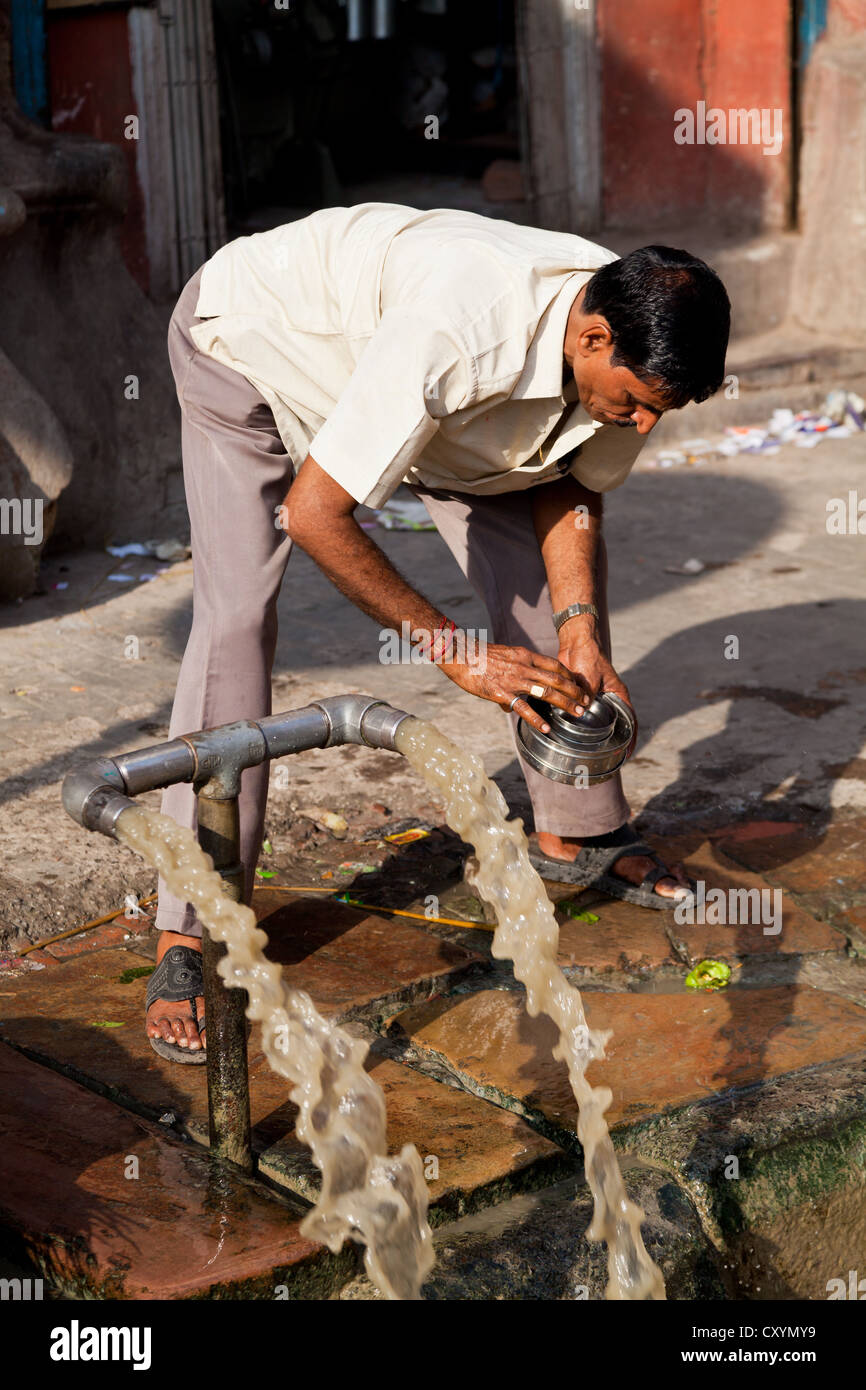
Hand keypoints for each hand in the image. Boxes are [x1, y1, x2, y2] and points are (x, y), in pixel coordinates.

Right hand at [441, 642, 589, 733]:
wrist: (460, 654)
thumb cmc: (479, 656)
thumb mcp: (502, 657)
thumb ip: (512, 676)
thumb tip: (512, 704)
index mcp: (524, 655)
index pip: (554, 665)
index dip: (569, 676)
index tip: (578, 685)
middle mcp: (523, 666)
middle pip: (557, 679)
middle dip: (574, 691)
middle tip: (586, 701)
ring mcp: (514, 680)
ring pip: (547, 692)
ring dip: (565, 703)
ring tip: (577, 713)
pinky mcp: (502, 693)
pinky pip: (523, 708)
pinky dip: (536, 719)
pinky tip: (546, 728)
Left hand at [558, 634, 637, 757]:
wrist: (576, 642)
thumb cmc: (587, 656)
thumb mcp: (589, 678)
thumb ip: (586, 695)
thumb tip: (580, 711)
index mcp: (618, 694)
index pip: (630, 720)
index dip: (630, 738)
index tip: (628, 753)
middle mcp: (610, 698)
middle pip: (616, 723)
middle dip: (615, 740)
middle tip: (610, 758)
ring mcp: (597, 697)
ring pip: (600, 720)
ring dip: (598, 734)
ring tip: (594, 752)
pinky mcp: (584, 695)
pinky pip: (585, 713)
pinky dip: (583, 724)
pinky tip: (576, 735)